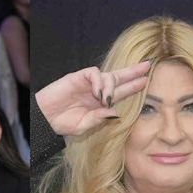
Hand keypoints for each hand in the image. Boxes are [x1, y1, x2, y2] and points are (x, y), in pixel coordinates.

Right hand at [35, 60, 150, 136]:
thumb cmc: (61, 123)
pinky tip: (97, 93)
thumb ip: (99, 119)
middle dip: (133, 72)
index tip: (146, 82)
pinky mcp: (77, 77)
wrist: (43, 118)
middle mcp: (97, 91)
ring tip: (107, 98)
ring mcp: (88, 84)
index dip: (133, 87)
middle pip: (119, 78)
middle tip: (148, 67)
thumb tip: (115, 111)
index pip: (120, 92)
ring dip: (112, 85)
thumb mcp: (83, 126)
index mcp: (100, 103)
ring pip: (109, 76)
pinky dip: (99, 81)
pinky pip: (94, 73)